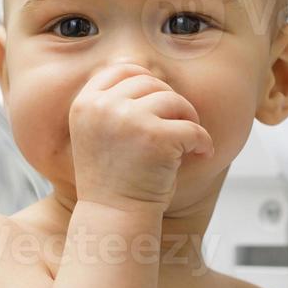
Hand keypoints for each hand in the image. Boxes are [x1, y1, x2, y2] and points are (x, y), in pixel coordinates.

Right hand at [68, 62, 214, 211]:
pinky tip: (201, 154)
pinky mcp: (156, 137)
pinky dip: (202, 141)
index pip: (120, 70)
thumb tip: (146, 75)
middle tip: (179, 124)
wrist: (114, 217)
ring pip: (173, 100)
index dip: (144, 80)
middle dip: (170, 101)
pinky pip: (192, 127)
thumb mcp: (99, 133)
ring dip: (188, 118)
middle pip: (150, 81)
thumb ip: (113, 104)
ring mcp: (128, 120)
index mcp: (85, 104)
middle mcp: (103, 107)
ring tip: (189, 141)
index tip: (158, 100)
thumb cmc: (112, 180)